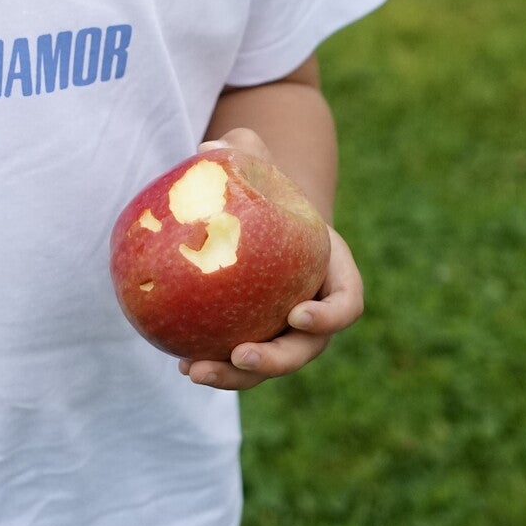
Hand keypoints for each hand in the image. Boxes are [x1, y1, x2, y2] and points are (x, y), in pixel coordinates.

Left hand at [178, 126, 363, 390]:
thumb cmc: (267, 189)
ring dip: (235, 376)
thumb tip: (206, 149)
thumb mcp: (261, 164)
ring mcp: (285, 333)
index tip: (297, 313)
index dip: (329, 316)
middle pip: (305, 349)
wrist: (264, 218)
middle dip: (276, 360)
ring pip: (268, 366)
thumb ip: (243, 151)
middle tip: (241, 355)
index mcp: (333, 275)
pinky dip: (212, 364)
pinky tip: (180, 363)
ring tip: (195, 370)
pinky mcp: (256, 339)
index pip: (346, 304)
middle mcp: (315, 313)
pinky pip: (237, 360)